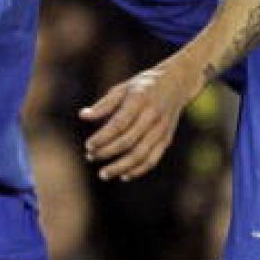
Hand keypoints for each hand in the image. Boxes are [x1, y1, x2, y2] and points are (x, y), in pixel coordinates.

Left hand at [79, 57, 200, 180]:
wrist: (176, 83)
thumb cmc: (142, 86)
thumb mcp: (122, 88)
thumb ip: (104, 105)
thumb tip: (83, 116)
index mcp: (139, 100)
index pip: (118, 124)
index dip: (102, 137)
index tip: (88, 145)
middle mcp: (152, 116)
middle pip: (128, 141)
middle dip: (107, 152)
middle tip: (90, 157)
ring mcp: (162, 129)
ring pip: (141, 154)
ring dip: (120, 167)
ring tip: (103, 174)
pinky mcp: (167, 139)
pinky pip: (153, 159)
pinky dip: (138, 170)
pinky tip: (123, 176)